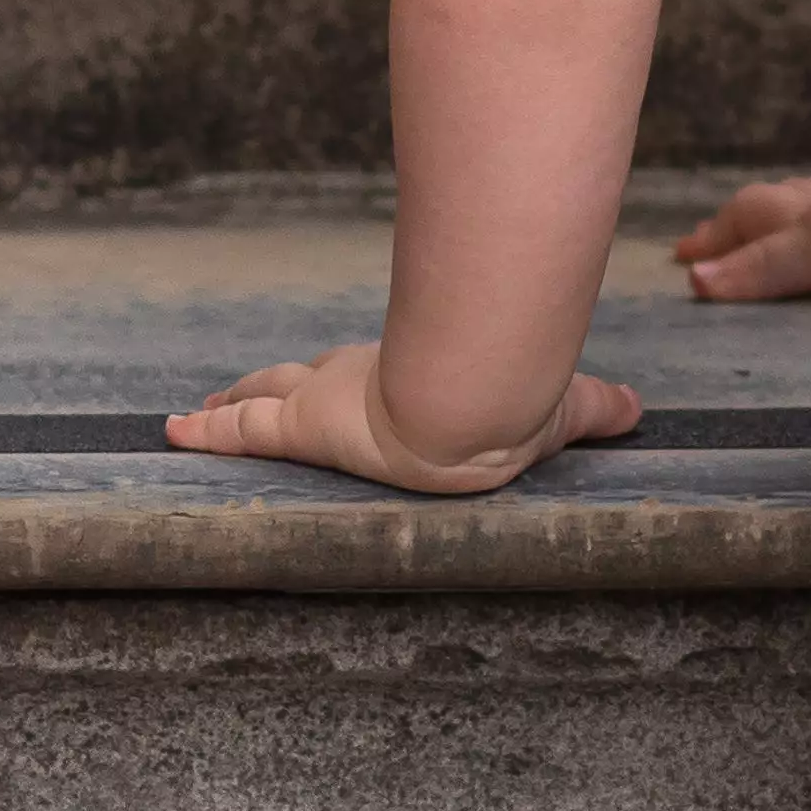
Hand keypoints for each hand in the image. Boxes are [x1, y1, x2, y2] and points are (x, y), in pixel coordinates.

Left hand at [165, 340, 640, 493]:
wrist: (473, 407)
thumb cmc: (512, 404)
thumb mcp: (559, 413)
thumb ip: (593, 410)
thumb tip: (641, 411)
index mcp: (421, 387)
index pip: (380, 379)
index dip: (355, 382)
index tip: (344, 383)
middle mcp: (367, 383)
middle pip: (312, 382)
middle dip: (285, 387)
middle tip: (253, 391)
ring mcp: (327, 403)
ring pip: (266, 399)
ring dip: (232, 406)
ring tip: (196, 415)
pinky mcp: (298, 427)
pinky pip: (237, 429)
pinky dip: (203, 430)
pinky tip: (170, 430)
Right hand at [675, 163, 810, 302]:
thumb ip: (765, 265)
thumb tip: (696, 282)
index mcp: (803, 218)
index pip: (746, 222)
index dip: (715, 241)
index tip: (683, 256)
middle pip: (774, 212)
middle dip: (741, 229)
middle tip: (711, 243)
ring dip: (787, 228)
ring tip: (771, 241)